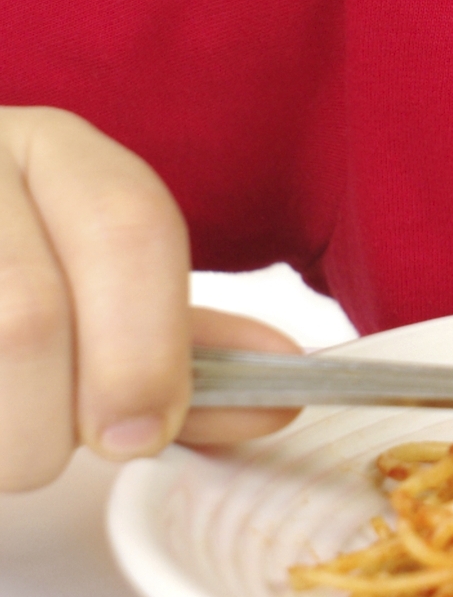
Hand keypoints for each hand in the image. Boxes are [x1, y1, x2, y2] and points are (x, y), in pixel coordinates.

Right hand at [0, 107, 300, 491]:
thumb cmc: (11, 264)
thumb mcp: (90, 278)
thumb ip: (176, 340)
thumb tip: (281, 388)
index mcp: (51, 149)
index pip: (130, 228)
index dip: (148, 348)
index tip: (145, 433)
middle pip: (27, 318)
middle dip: (56, 420)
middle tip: (71, 447)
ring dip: (0, 440)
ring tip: (6, 428)